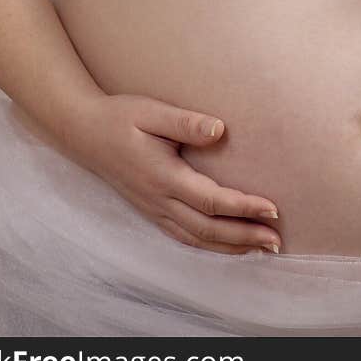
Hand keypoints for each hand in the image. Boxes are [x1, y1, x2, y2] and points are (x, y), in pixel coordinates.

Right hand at [63, 93, 281, 253]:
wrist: (83, 132)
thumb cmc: (120, 117)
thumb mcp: (152, 112)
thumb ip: (186, 123)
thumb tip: (220, 130)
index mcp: (163, 177)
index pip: (211, 201)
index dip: (244, 208)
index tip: (273, 209)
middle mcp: (158, 200)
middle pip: (208, 228)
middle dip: (245, 236)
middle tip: (277, 240)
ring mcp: (153, 210)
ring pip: (196, 239)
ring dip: (231, 246)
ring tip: (262, 248)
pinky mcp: (151, 211)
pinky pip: (184, 236)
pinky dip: (210, 245)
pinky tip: (229, 245)